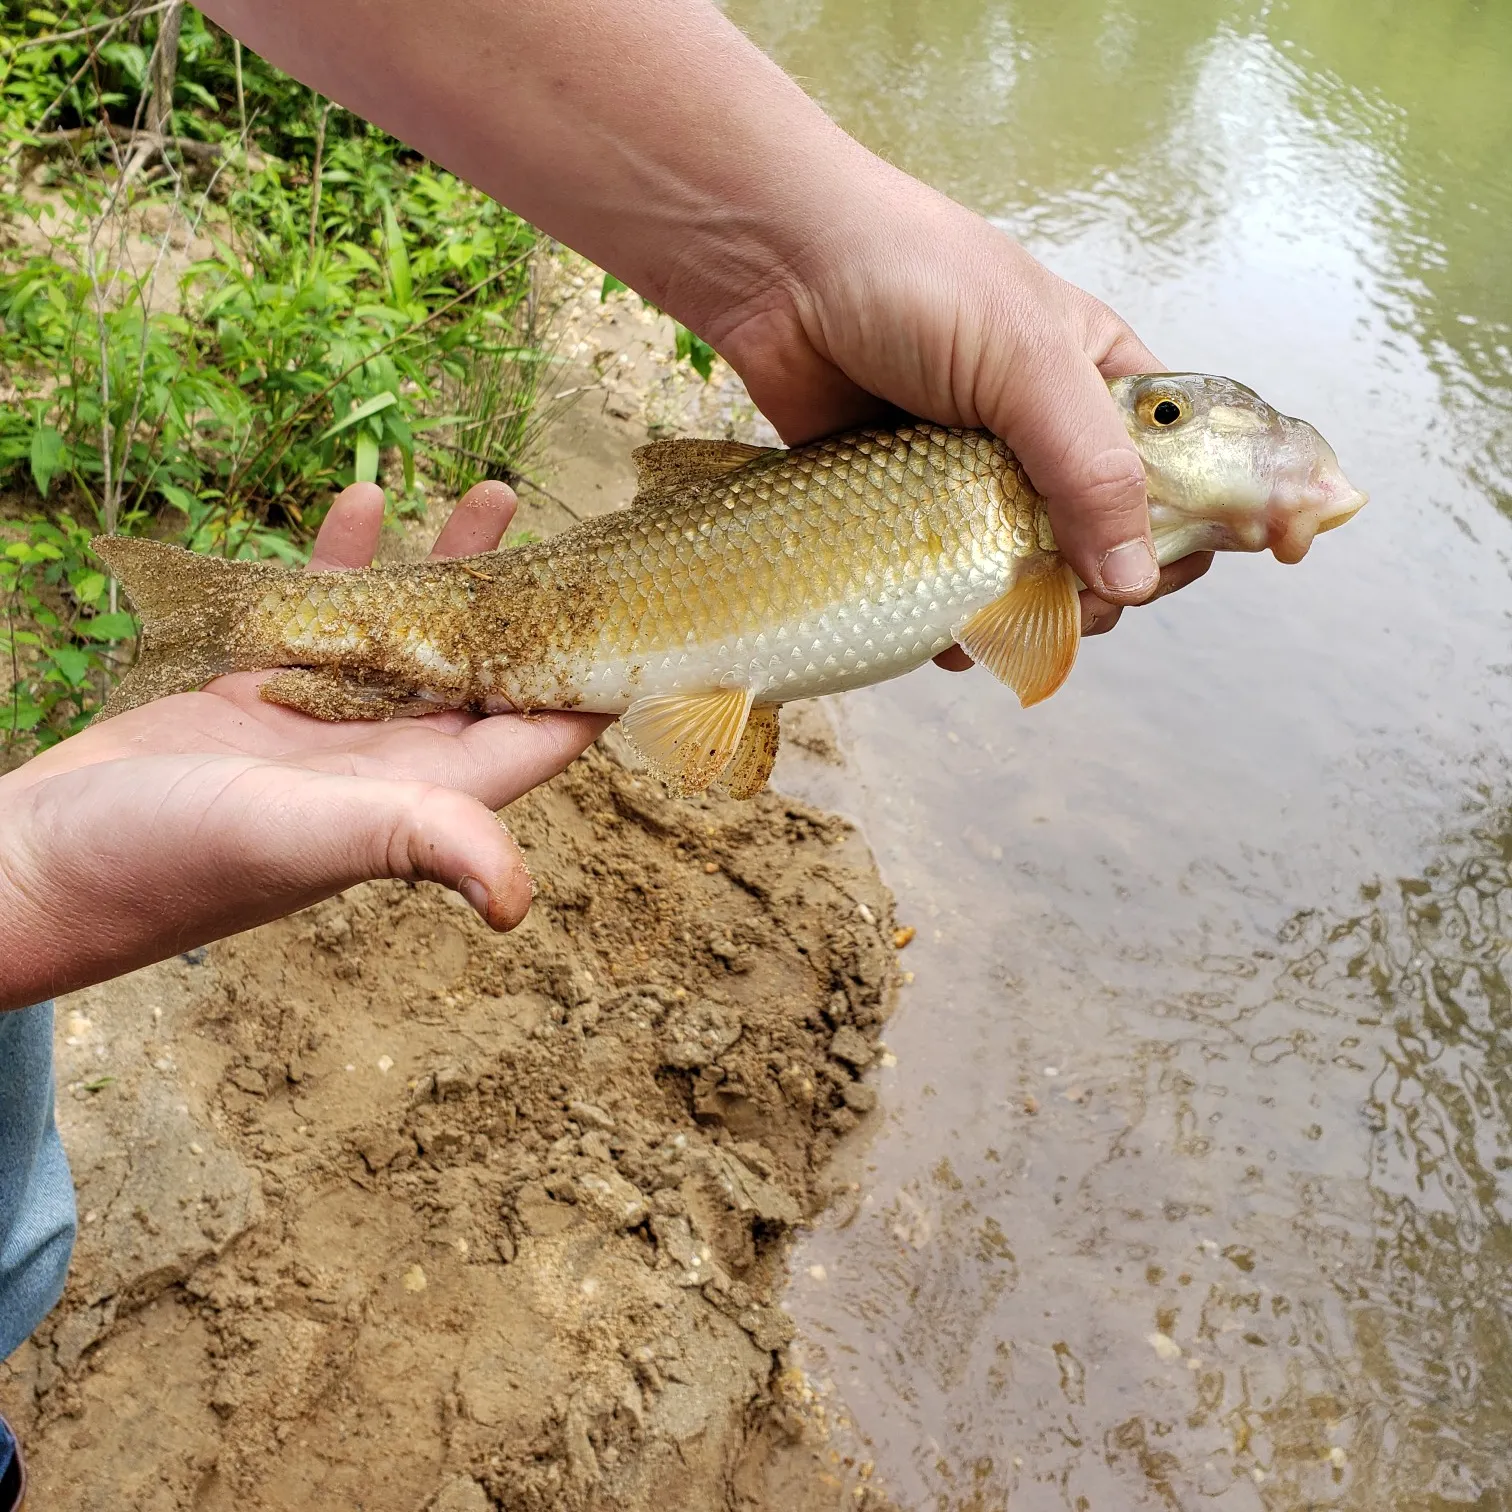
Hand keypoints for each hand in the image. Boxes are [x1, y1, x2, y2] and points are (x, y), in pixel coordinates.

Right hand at [0, 482, 608, 1012]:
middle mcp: (391, 758)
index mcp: (425, 793)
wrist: (40, 860)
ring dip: (453, 567)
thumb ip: (416, 841)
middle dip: (536, 605)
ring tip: (495, 493)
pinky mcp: (263, 689)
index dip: (597, 682)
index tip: (643, 613)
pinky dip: (347, 559)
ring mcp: (328, 720)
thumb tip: (517, 903)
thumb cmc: (166, 862)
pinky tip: (364, 499)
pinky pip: (324, 610)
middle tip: (580, 532)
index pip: (542, 735)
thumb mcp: (301, 837)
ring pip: (415, 630)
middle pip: (493, 670)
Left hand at [704, 167, 1211, 650]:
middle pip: (1103, 537)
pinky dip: (952, 618)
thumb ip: (1089, 470)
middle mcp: (1045, 433)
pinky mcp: (906, 504)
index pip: (1174, 470)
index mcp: (1098, 381)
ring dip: (1024, 614)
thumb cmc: (914, 282)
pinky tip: (947, 642)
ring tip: (1006, 629)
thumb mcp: (1026, 363)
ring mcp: (974, 474)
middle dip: (1097, 586)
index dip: (1185, 525)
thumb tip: (1135, 579)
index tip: (1167, 572)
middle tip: (1069, 606)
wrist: (777, 271)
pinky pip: (945, 579)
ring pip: (1023, 570)